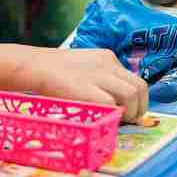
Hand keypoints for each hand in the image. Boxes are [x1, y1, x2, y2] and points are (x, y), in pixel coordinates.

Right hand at [22, 48, 148, 122]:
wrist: (36, 66)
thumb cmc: (56, 72)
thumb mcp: (85, 67)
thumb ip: (101, 78)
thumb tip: (117, 101)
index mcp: (107, 57)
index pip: (135, 79)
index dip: (137, 98)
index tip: (131, 110)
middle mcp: (108, 64)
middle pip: (139, 87)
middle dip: (139, 107)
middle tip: (129, 118)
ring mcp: (99, 76)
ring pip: (131, 95)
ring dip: (130, 112)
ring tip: (118, 120)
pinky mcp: (89, 89)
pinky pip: (112, 104)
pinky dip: (114, 113)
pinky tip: (105, 118)